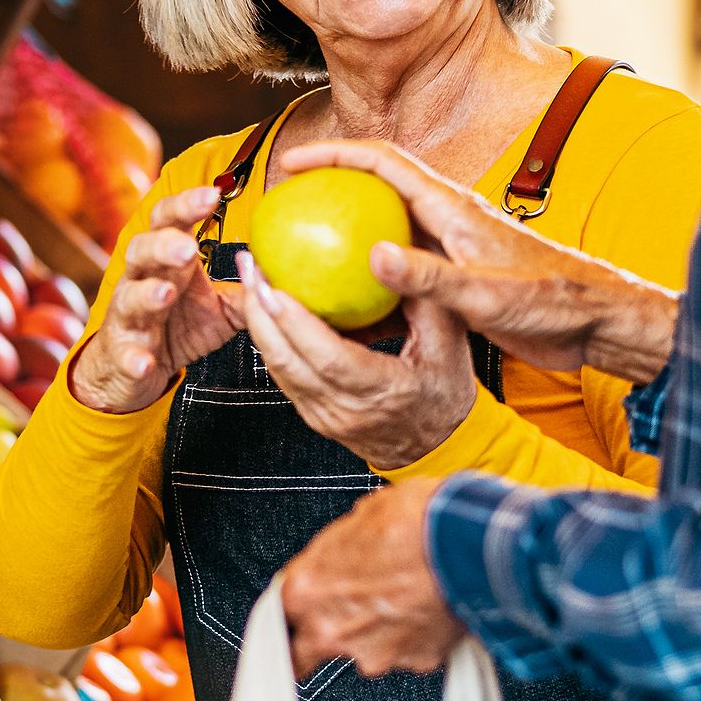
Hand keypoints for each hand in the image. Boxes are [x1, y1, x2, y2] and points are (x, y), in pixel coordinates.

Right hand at [65, 185, 242, 413]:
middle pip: (142, 249)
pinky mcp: (123, 353)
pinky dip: (134, 357)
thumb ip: (247, 291)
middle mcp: (142, 280)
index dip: (187, 206)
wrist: (135, 369)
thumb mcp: (221, 309)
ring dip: (147, 294)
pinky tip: (144, 362)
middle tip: (187, 247)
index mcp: (168, 261)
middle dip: (163, 245)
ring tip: (166, 294)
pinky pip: (125, 353)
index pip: (170, 222)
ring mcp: (128, 316)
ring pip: (129, 296)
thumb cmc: (179, 328)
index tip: (213, 194)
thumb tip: (283, 276)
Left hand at [237, 253, 475, 468]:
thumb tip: (396, 253)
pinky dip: (271, 340)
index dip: (296, 323)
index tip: (275, 287)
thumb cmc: (445, 397)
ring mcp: (325, 415)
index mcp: (383, 392)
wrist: (438, 447)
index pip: (329, 358)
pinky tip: (266, 310)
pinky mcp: (313, 414)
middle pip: (288, 362)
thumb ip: (424, 298)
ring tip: (252, 279)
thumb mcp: (449, 344)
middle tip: (251, 268)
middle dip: (260, 311)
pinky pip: (283, 375)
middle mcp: (347, 409)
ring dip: (259, 322)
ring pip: (278, 369)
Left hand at [281, 480, 463, 678]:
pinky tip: (433, 604)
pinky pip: (411, 651)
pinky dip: (419, 634)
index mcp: (306, 591)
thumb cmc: (415, 520)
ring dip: (382, 630)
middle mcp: (332, 630)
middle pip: (314, 647)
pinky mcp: (415, 662)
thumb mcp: (361, 517)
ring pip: (369, 649)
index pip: (279, 620)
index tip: (299, 617)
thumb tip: (345, 552)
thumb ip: (339, 549)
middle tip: (355, 611)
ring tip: (409, 593)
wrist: (468, 541)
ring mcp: (374, 653)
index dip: (295, 615)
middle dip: (330, 633)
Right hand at [283, 140, 680, 382]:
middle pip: (379, 183)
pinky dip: (372, 262)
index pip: (384, 162)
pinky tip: (350, 294)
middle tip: (289, 201)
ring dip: (349, 221)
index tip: (292, 164)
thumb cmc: (550, 302)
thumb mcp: (485, 295)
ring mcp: (454, 242)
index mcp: (454, 208)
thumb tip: (372, 257)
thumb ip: (429, 277)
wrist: (595, 320)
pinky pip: (404, 257)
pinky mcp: (460, 269)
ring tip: (307, 242)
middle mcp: (450, 217)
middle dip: (331, 181)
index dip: (334, 155)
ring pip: (389, 220)